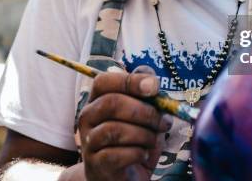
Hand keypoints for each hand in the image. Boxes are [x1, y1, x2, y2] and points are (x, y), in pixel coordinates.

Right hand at [77, 66, 171, 180]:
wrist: (123, 177)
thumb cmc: (134, 141)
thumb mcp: (145, 115)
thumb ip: (147, 95)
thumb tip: (151, 80)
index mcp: (98, 99)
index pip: (104, 81)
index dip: (130, 81)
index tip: (154, 88)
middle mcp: (88, 117)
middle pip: (111, 103)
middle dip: (145, 111)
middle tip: (163, 122)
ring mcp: (88, 142)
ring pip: (114, 129)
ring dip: (144, 135)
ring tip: (152, 140)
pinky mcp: (95, 164)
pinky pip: (117, 155)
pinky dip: (138, 153)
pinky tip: (143, 154)